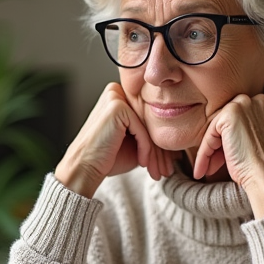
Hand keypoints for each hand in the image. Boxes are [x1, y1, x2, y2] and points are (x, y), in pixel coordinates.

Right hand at [55, 83, 176, 197]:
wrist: (85, 169)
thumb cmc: (108, 158)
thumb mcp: (135, 143)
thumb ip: (151, 133)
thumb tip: (178, 139)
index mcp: (120, 96)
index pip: (149, 117)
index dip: (160, 142)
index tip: (168, 162)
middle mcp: (116, 92)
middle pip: (150, 120)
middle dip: (161, 149)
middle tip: (167, 169)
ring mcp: (115, 97)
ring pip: (148, 126)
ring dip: (156, 152)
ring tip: (159, 171)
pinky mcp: (116, 107)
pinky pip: (142, 129)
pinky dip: (145, 148)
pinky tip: (143, 163)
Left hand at [192, 93, 263, 218]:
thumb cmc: (261, 166)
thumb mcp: (254, 140)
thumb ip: (241, 129)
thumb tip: (217, 136)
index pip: (236, 121)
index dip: (226, 142)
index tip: (221, 160)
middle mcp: (256, 100)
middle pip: (225, 123)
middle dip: (216, 146)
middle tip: (211, 166)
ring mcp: (244, 104)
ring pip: (216, 128)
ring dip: (208, 151)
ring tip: (206, 170)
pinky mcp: (231, 114)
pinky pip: (210, 134)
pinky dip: (204, 154)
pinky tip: (202, 170)